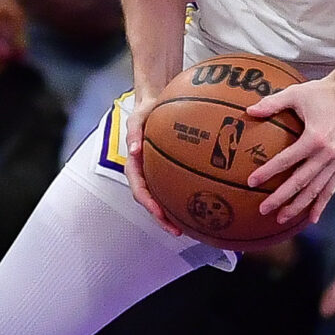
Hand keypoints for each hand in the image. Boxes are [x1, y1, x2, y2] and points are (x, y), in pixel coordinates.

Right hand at [121, 97, 186, 235]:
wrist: (155, 102)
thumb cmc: (145, 110)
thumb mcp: (136, 118)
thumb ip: (133, 133)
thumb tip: (133, 150)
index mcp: (134, 165)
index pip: (139, 189)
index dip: (148, 204)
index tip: (159, 214)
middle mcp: (145, 173)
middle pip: (151, 201)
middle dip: (162, 219)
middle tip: (177, 232)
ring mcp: (156, 173)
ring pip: (162, 198)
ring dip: (172, 215)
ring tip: (188, 228)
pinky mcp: (168, 169)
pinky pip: (175, 186)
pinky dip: (183, 198)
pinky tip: (200, 205)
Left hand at [245, 74, 334, 226]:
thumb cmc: (321, 93)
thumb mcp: (295, 94)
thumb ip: (272, 103)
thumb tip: (248, 111)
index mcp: (314, 137)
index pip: (287, 160)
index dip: (268, 172)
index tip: (252, 182)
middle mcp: (327, 153)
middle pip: (301, 181)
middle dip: (281, 198)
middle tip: (264, 209)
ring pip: (316, 189)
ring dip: (299, 206)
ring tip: (282, 218)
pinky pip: (331, 188)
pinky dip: (322, 203)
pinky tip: (312, 218)